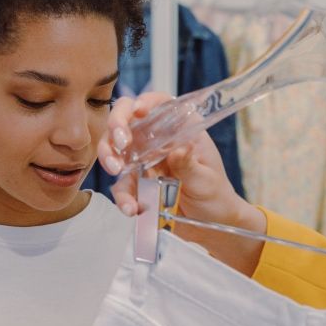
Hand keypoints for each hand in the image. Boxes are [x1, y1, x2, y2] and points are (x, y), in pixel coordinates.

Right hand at [99, 92, 266, 273]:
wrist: (211, 224)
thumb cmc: (215, 194)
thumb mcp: (206, 179)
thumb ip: (190, 165)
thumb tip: (178, 150)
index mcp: (181, 129)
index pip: (160, 104)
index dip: (146, 101)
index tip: (138, 111)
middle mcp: (159, 140)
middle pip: (128, 120)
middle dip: (116, 126)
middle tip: (120, 143)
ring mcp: (144, 160)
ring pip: (116, 148)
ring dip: (109, 156)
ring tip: (116, 171)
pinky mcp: (137, 183)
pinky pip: (122, 185)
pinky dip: (122, 196)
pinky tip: (131, 208)